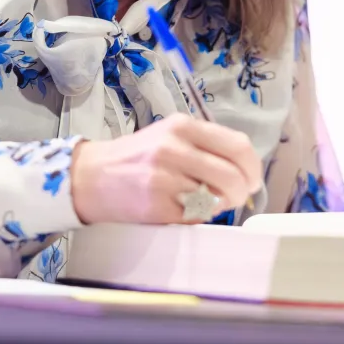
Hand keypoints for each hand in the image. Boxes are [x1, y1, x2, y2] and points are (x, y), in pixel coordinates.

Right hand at [70, 113, 262, 224]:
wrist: (91, 176)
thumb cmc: (137, 158)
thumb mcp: (170, 137)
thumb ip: (205, 146)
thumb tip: (244, 172)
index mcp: (182, 126)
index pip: (237, 145)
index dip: (252, 167)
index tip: (252, 179)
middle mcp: (174, 147)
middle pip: (232, 175)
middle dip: (241, 192)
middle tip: (237, 198)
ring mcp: (164, 177)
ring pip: (215, 198)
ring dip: (218, 205)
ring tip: (204, 201)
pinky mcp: (156, 204)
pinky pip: (194, 215)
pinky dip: (196, 216)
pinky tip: (182, 208)